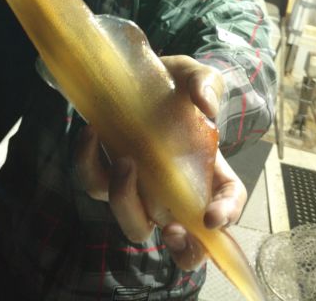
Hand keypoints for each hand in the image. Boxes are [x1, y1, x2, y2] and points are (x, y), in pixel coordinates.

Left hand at [74, 55, 247, 269]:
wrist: (139, 72)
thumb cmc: (176, 82)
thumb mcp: (196, 74)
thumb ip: (205, 84)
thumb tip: (206, 105)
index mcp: (209, 167)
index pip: (227, 201)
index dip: (226, 215)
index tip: (212, 218)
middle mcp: (175, 186)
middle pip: (179, 235)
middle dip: (178, 243)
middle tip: (172, 224)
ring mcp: (140, 184)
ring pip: (133, 220)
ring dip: (126, 200)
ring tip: (125, 160)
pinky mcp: (108, 171)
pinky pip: (93, 182)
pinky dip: (88, 164)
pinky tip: (91, 132)